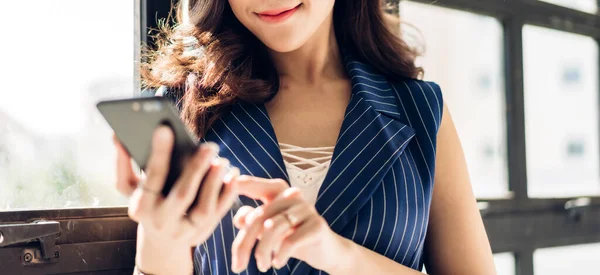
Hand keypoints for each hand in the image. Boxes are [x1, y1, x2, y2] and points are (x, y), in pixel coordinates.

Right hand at [114, 126, 239, 273]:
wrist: (160, 241)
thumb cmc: (147, 202)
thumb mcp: (131, 188)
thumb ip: (123, 162)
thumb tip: (116, 134)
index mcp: (141, 207)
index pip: (152, 178)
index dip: (158, 153)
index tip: (165, 128)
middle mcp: (161, 222)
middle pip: (181, 195)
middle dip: (196, 169)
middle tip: (209, 146)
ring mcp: (183, 232)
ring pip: (203, 208)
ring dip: (215, 183)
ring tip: (222, 161)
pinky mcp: (202, 234)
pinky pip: (219, 214)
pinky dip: (227, 194)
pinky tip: (233, 176)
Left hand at [230, 176, 347, 272]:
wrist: (325, 251)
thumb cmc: (292, 236)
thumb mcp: (268, 228)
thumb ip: (253, 220)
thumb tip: (240, 219)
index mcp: (278, 191)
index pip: (254, 185)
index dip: (240, 185)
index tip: (224, 182)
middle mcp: (292, 195)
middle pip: (258, 217)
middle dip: (244, 244)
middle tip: (237, 265)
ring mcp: (306, 209)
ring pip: (272, 229)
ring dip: (262, 252)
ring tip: (262, 266)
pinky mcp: (317, 225)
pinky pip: (290, 241)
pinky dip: (279, 255)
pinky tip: (276, 264)